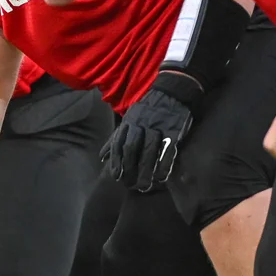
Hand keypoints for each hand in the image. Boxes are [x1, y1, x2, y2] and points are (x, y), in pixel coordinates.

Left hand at [101, 74, 200, 190]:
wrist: (172, 90)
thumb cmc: (148, 109)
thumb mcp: (129, 119)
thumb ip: (116, 137)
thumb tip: (102, 157)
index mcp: (129, 122)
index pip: (119, 143)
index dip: (116, 160)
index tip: (116, 176)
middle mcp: (141, 124)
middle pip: (132, 148)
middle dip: (129, 167)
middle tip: (130, 185)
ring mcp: (157, 127)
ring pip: (149, 150)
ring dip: (146, 169)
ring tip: (144, 185)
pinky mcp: (173, 130)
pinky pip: (168, 149)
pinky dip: (164, 163)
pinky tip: (161, 176)